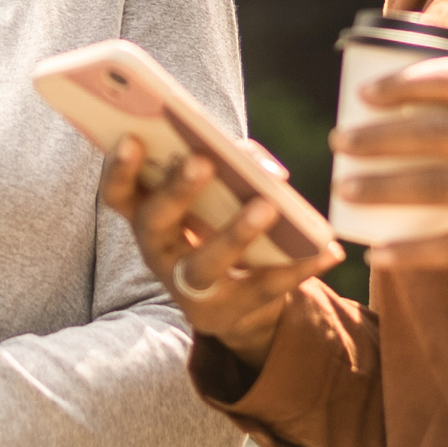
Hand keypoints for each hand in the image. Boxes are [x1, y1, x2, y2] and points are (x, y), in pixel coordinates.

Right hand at [97, 136, 343, 366]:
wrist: (236, 302)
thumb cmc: (219, 226)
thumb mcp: (211, 196)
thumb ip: (227, 165)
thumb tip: (252, 158)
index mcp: (146, 217)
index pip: (118, 194)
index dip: (119, 168)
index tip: (131, 137)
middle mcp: (159, 253)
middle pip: (156, 223)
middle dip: (176, 191)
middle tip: (201, 161)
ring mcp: (191, 286)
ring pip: (206, 262)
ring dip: (235, 232)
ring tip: (267, 205)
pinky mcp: (232, 309)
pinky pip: (267, 285)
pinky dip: (301, 266)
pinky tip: (328, 249)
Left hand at [337, 57, 447, 304]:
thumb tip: (447, 97)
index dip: (405, 83)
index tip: (367, 93)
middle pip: (435, 132)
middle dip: (377, 136)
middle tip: (340, 140)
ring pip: (436, 185)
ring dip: (381, 187)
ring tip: (347, 187)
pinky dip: (414, 252)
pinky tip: (380, 254)